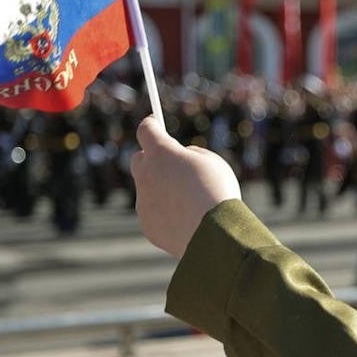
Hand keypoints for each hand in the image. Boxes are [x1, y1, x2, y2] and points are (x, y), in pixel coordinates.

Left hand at [130, 116, 240, 258]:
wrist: (213, 234)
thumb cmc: (217, 192)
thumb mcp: (212, 162)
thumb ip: (192, 156)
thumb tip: (181, 161)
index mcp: (162, 154)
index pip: (146, 130)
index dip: (151, 125)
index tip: (155, 123)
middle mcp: (146, 175)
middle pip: (139, 159)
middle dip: (152, 159)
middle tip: (171, 164)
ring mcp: (143, 202)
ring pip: (149, 189)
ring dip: (163, 189)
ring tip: (190, 201)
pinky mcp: (147, 225)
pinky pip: (154, 213)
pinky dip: (166, 213)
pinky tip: (187, 220)